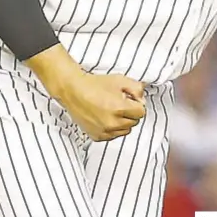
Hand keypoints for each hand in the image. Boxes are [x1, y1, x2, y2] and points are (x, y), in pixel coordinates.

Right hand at [25, 44, 145, 140]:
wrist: (74, 91)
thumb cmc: (95, 84)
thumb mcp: (120, 80)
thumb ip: (137, 88)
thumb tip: (142, 99)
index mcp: (119, 108)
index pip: (141, 112)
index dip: (136, 103)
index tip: (129, 99)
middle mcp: (112, 123)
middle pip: (134, 122)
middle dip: (130, 112)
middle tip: (119, 102)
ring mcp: (104, 132)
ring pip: (125, 130)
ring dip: (122, 121)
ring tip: (111, 109)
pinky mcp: (97, 136)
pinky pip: (113, 135)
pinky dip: (112, 128)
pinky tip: (104, 116)